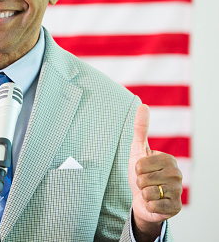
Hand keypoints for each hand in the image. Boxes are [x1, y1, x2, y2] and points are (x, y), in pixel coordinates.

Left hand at [128, 104, 182, 239]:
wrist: (142, 199)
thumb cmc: (141, 173)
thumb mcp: (138, 149)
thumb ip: (140, 128)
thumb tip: (143, 105)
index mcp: (168, 159)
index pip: (140, 164)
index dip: (136, 169)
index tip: (142, 171)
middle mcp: (177, 175)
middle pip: (143, 179)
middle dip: (139, 182)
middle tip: (145, 183)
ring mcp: (177, 191)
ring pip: (147, 192)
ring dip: (143, 194)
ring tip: (149, 192)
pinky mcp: (175, 207)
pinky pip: (153, 205)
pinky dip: (148, 205)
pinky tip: (154, 203)